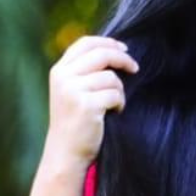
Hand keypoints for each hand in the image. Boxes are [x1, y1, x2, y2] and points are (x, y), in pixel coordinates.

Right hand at [44, 35, 139, 168]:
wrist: (66, 153)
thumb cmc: (75, 125)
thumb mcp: (72, 93)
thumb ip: (84, 74)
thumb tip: (113, 54)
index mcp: (59, 71)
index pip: (85, 43)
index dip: (107, 42)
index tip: (124, 49)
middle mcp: (64, 76)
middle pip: (101, 54)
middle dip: (122, 59)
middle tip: (135, 68)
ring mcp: (73, 90)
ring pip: (111, 78)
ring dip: (120, 91)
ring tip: (114, 106)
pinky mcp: (87, 105)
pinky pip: (115, 95)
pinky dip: (120, 104)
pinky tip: (114, 113)